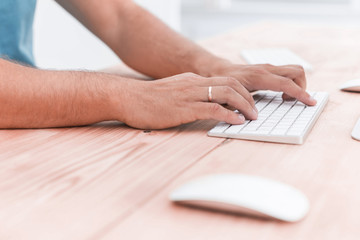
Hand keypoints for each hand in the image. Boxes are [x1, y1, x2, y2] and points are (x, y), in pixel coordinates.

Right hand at [116, 73, 257, 128]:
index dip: (242, 91)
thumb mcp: (173, 92)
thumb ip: (189, 96)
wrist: (127, 97)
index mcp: (192, 80)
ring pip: (226, 94)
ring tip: (252, 117)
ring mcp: (189, 94)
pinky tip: (236, 122)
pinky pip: (213, 108)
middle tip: (255, 112)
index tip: (249, 103)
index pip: (225, 81)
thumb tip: (204, 106)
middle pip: (231, 84)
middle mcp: (194, 83)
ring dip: (244, 106)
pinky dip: (229, 115)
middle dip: (248, 98)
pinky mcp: (184, 108)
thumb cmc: (147, 99)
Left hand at [212, 63, 316, 105]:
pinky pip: (288, 73)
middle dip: (302, 87)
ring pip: (295, 71)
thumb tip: (254, 117)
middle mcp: (267, 69)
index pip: (286, 83)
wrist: (220, 71)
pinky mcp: (270, 69)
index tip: (310, 102)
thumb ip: (243, 105)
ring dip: (297, 85)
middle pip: (297, 72)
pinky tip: (281, 95)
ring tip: (285, 99)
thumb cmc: (225, 84)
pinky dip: (291, 83)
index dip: (300, 93)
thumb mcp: (231, 96)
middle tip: (290, 101)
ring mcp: (269, 68)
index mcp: (259, 76)